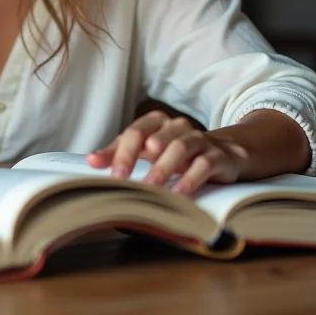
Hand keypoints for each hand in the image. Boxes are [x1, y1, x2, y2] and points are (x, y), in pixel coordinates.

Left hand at [86, 111, 248, 193]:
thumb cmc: (176, 152)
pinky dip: (190, 179)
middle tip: (124, 180)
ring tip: (151, 187)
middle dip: (138, 159)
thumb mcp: (148, 150)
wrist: (224, 154)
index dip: (121, 152)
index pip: (135, 132)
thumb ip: (120, 153)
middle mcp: (178, 126)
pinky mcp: (217, 156)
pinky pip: (203, 165)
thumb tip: (91, 160)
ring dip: (163, 168)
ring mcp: (199, 139)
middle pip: (154, 138)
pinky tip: (179, 193)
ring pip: (179, 149)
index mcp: (157, 122)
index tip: (111, 174)